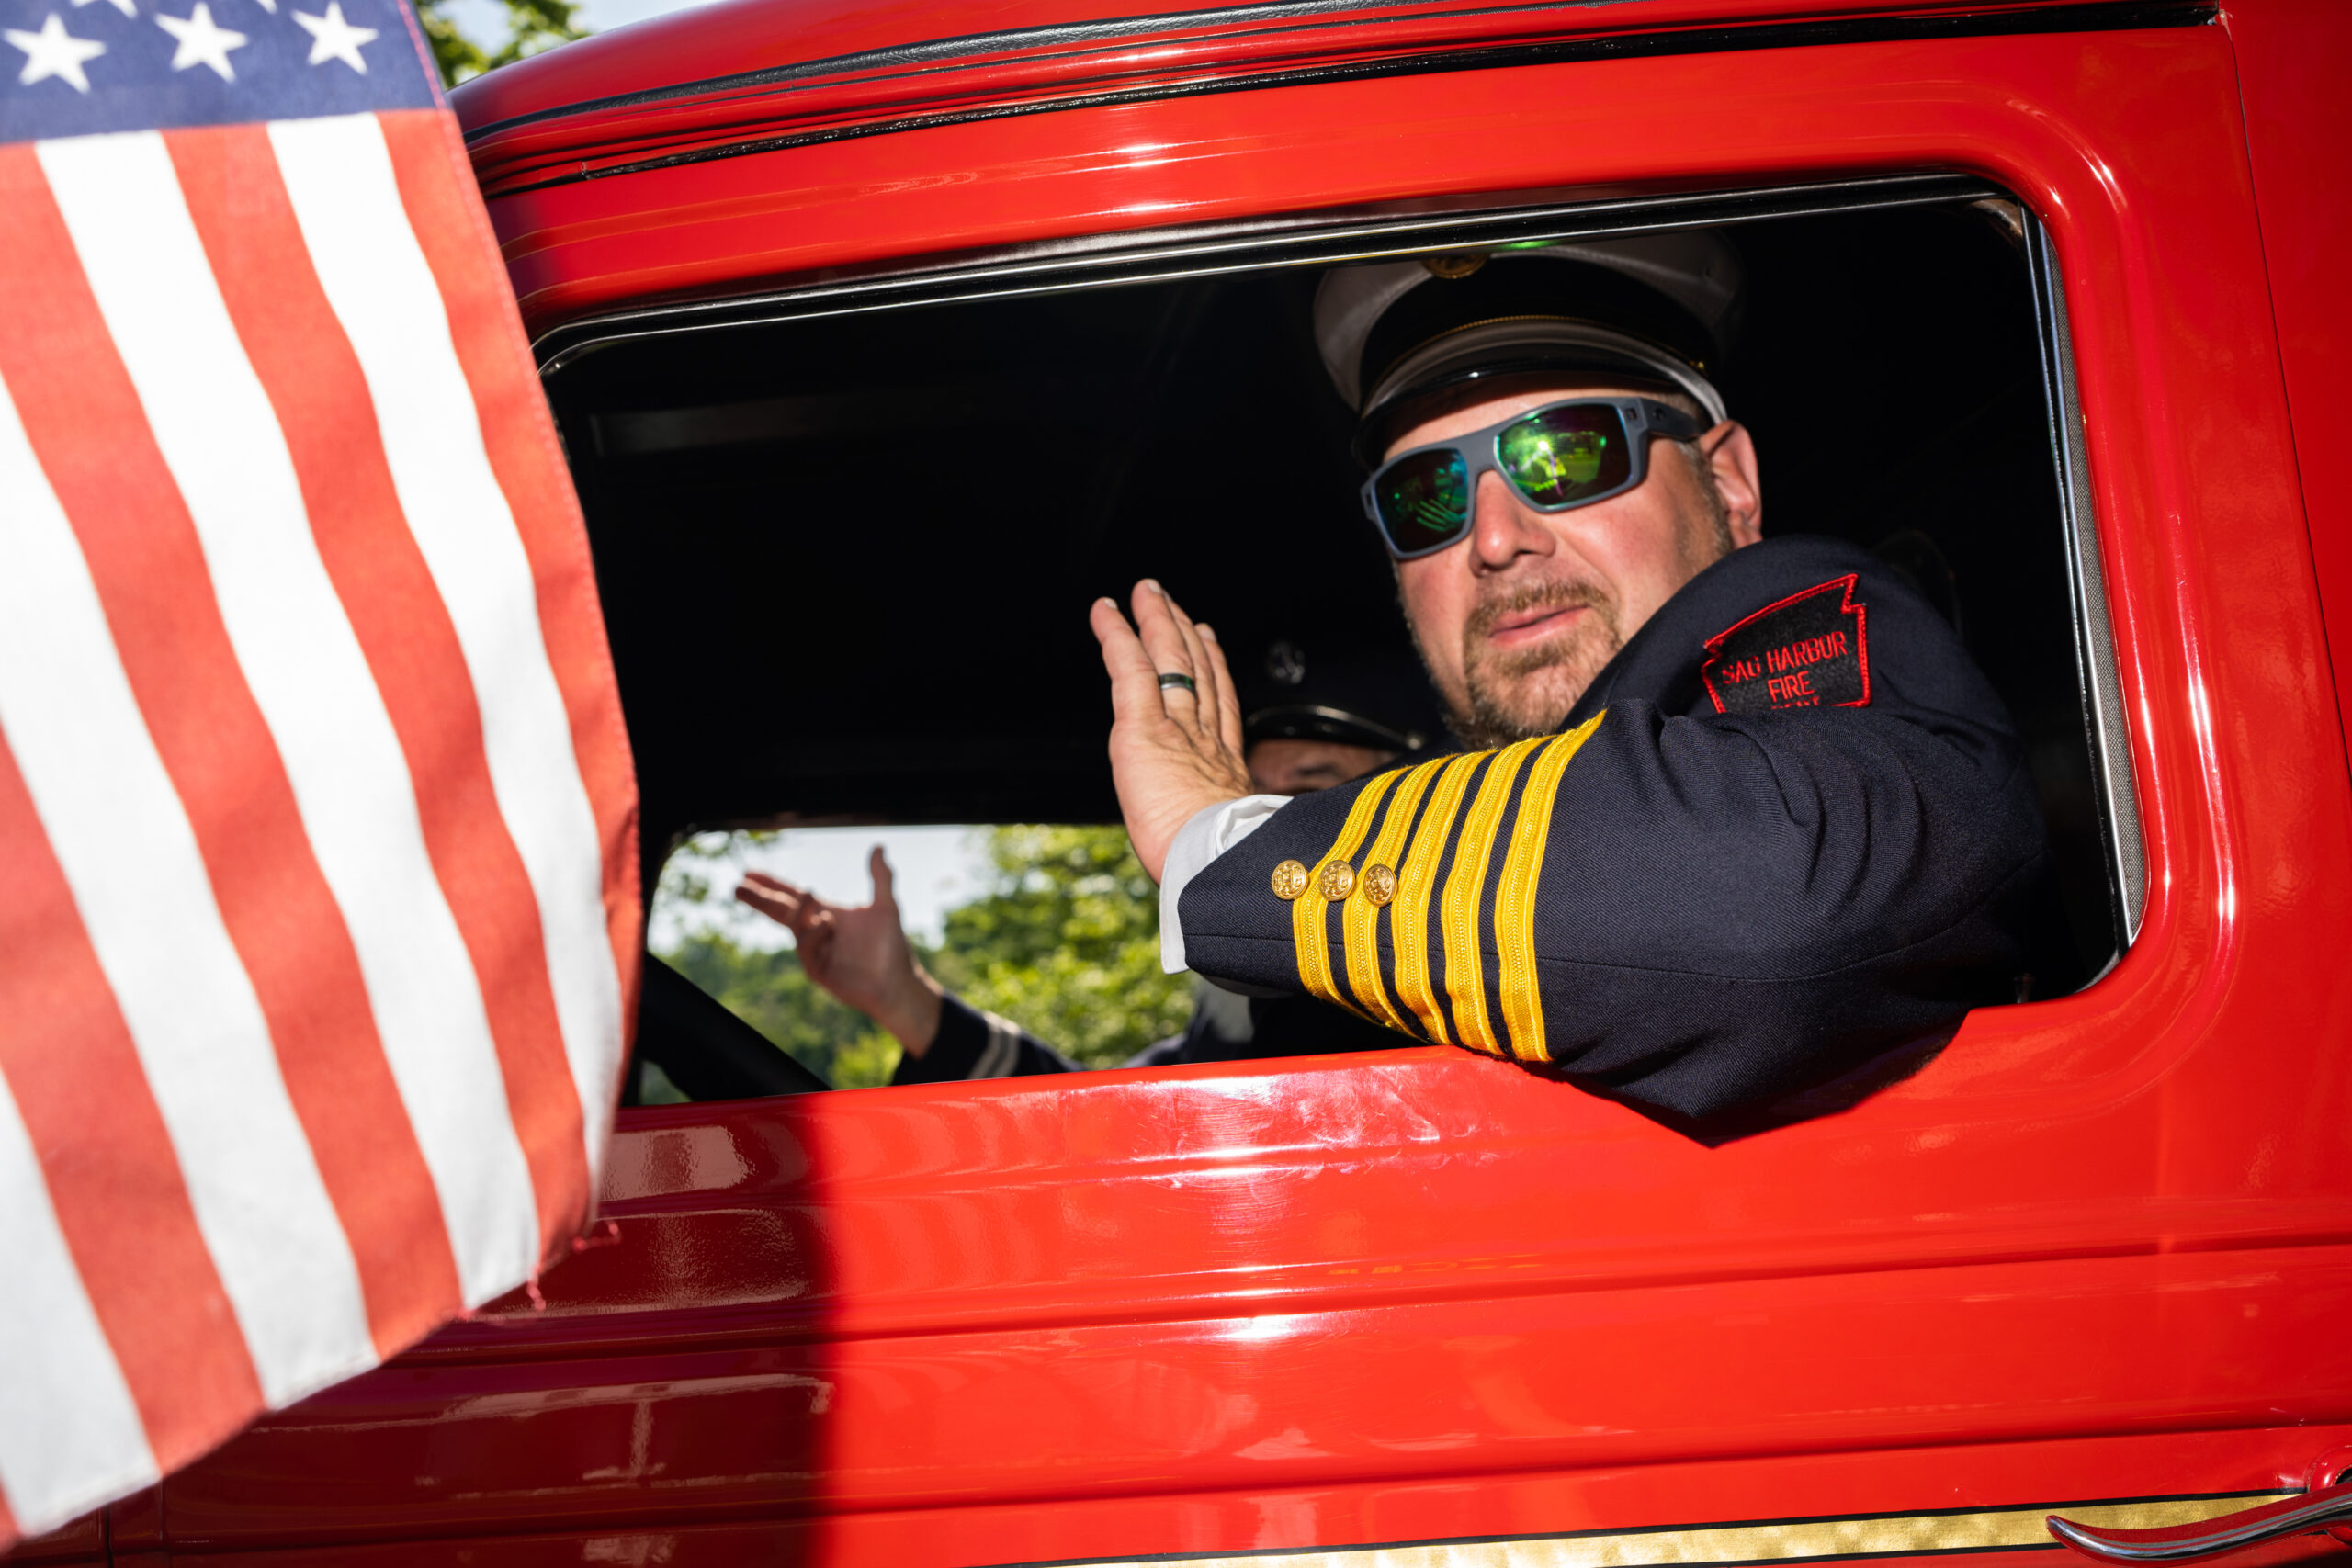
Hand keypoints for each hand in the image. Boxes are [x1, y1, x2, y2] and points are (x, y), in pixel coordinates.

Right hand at [735, 847, 945, 1056]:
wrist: (897, 983)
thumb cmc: (892, 946)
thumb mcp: (886, 907)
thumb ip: (881, 877)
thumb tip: (879, 846)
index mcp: (826, 913)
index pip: (791, 895)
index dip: (770, 883)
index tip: (749, 873)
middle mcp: (816, 931)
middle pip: (780, 910)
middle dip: (760, 898)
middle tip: (738, 887)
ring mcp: (814, 952)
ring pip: (796, 927)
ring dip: (801, 911)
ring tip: (816, 899)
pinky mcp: (817, 971)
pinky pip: (805, 950)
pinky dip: (812, 935)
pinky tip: (827, 924)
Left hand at [1089, 579, 1252, 881]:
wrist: (1221, 862)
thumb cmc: (1223, 869)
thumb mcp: (1229, 848)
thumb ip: (1224, 834)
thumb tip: (1223, 860)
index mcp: (1225, 771)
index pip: (1219, 706)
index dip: (1214, 668)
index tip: (1208, 639)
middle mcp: (1204, 740)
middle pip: (1196, 672)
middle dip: (1184, 634)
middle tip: (1174, 603)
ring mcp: (1176, 728)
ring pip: (1168, 661)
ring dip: (1156, 622)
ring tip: (1147, 593)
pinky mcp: (1143, 727)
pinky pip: (1128, 669)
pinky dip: (1117, 635)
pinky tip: (1107, 612)